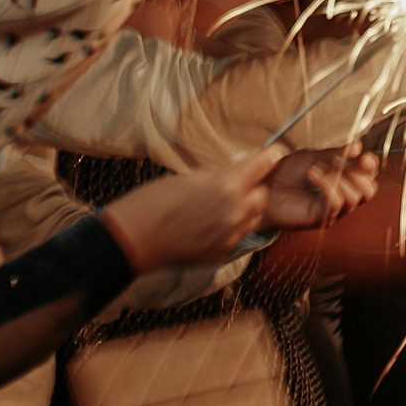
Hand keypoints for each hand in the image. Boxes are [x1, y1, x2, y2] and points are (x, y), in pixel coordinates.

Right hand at [99, 147, 281, 271]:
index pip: (263, 165)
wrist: (133, 239)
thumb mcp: (187, 178)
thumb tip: (239, 163)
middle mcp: (235, 212)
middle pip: (263, 194)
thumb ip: (218, 172)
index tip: (272, 153)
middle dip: (256, 186)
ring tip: (224, 203)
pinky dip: (232, 227)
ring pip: (254, 217)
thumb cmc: (153, 201)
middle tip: (240, 182)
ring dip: (247, 208)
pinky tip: (212, 223)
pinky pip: (239, 235)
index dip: (268, 157)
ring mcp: (231, 235)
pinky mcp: (223, 252)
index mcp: (227, 187)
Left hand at [264, 144, 379, 228]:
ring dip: (339, 178)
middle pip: (369, 190)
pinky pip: (337, 203)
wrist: (263, 186)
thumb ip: (336, 153)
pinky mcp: (322, 218)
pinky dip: (328, 186)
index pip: (368, 176)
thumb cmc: (284, 173)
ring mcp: (333, 209)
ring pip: (355, 197)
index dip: (370, 166)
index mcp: (343, 179)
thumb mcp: (313, 156)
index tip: (363, 156)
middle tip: (337, 162)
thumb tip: (358, 146)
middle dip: (358, 173)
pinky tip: (313, 176)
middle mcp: (342, 195)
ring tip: (317, 170)